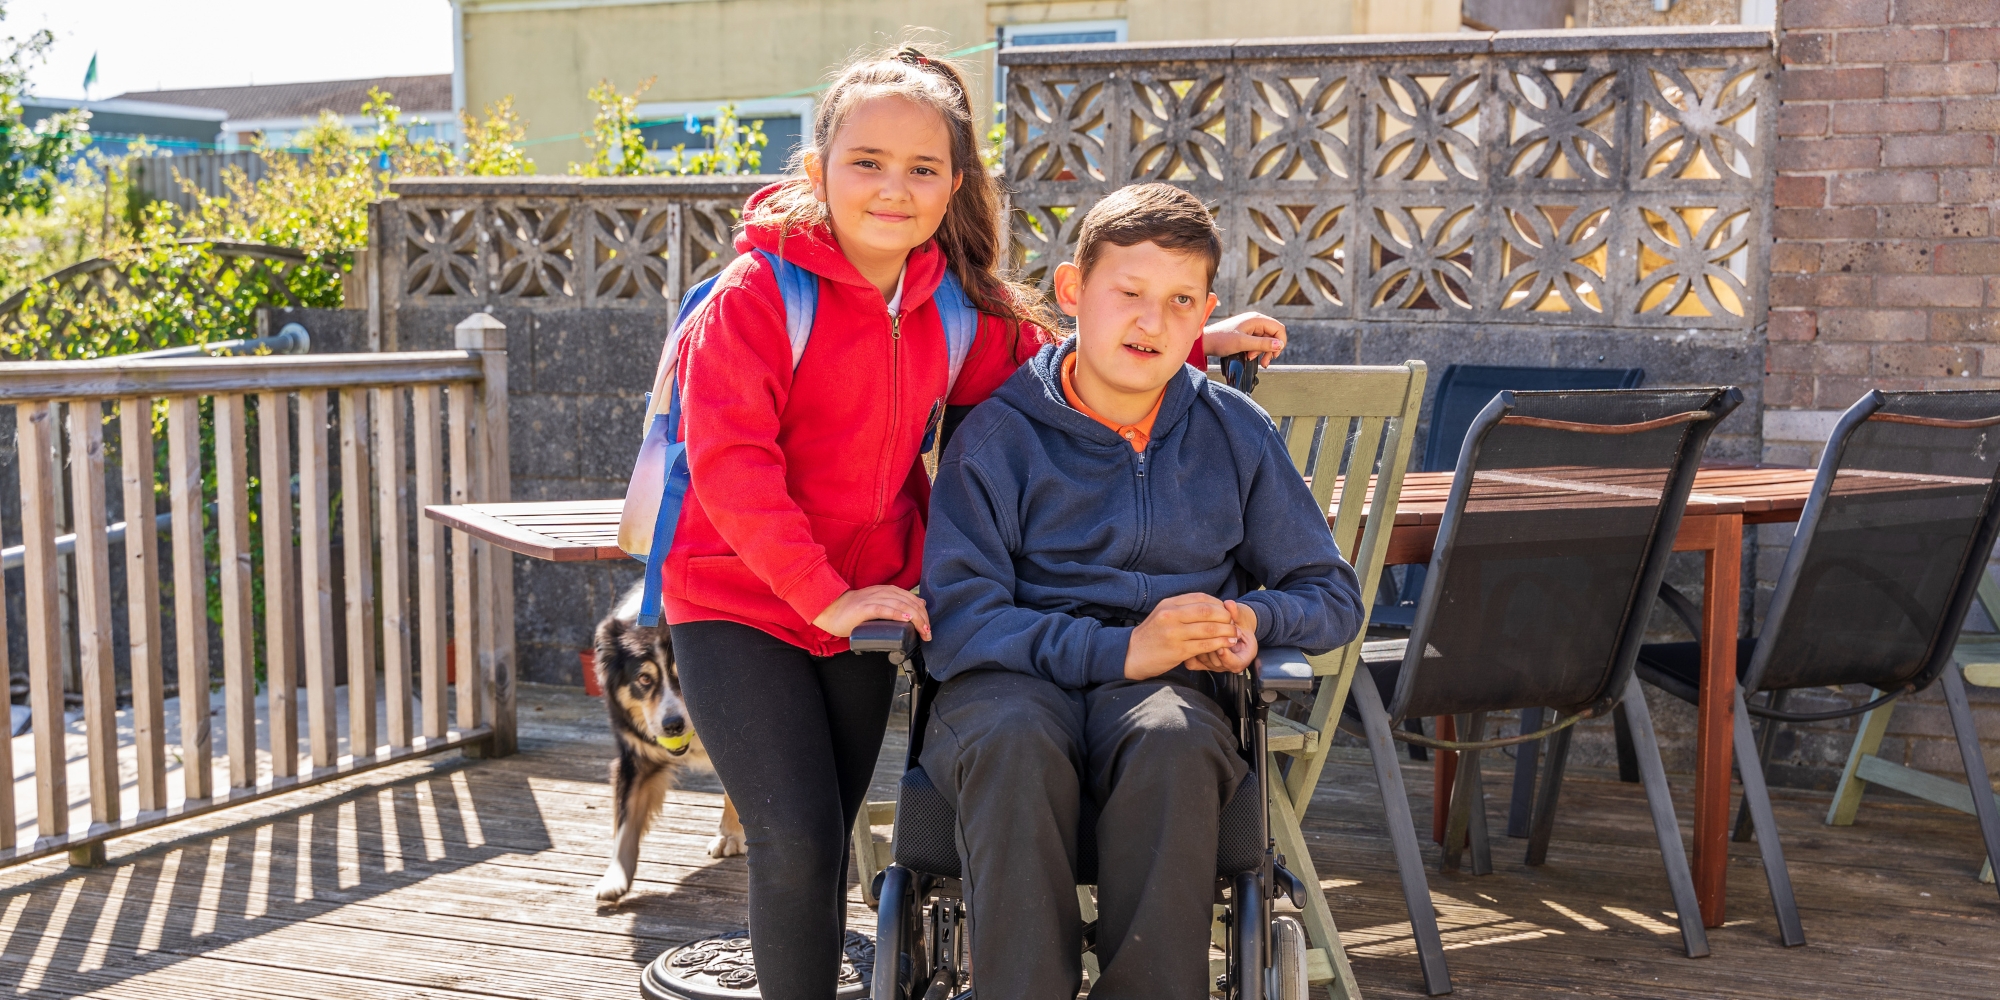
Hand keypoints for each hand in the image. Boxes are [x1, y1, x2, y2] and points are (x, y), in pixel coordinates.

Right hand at [813, 586, 931, 640]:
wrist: (830, 610)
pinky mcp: (863, 608)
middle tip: (927, 633)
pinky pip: (883, 609)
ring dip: (914, 618)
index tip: (928, 627)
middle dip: (922, 618)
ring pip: (900, 605)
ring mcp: (872, 599)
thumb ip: (896, 603)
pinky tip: (906, 619)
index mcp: (887, 591)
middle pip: (909, 602)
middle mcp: (882, 592)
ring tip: (923, 629)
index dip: (923, 612)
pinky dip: (896, 614)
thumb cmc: (853, 611)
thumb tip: (918, 604)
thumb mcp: (878, 604)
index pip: (912, 599)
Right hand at [1124, 593, 1238, 680]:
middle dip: (1226, 617)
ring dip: (1226, 631)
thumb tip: (1210, 607)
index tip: (1227, 611)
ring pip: (1209, 628)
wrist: (1131, 654)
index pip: (1200, 598)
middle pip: (1208, 611)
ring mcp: (1175, 633)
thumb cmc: (1150, 636)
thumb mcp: (1162, 614)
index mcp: (1169, 604)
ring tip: (1235, 634)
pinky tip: (1227, 644)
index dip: (1218, 603)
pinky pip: (1205, 645)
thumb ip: (1182, 609)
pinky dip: (1220, 644)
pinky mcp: (1178, 650)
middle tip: (1234, 623)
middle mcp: (1171, 615)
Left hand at [1189, 601, 1257, 673]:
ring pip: (1203, 661)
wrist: (1232, 627)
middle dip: (1211, 648)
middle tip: (1205, 634)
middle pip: (1217, 663)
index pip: (1235, 664)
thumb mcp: (1240, 616)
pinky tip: (1188, 640)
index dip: (1227, 656)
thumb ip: (1236, 612)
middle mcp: (1227, 665)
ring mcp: (1213, 665)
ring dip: (1199, 648)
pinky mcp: (1201, 663)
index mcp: (1243, 657)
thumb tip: (1229, 604)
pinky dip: (1190, 653)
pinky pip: (1193, 663)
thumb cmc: (1238, 622)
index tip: (1221, 648)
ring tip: (1196, 633)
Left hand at [1201, 312, 1287, 367]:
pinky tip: (1248, 356)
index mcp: (1256, 319)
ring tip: (1252, 358)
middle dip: (1269, 350)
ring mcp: (1251, 328)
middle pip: (1273, 336)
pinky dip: (1256, 351)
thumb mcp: (1243, 343)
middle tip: (1264, 362)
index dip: (1280, 342)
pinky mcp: (1247, 334)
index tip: (1274, 354)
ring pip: (1266, 341)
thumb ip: (1262, 344)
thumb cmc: (1221, 340)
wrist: (1206, 342)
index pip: (1279, 328)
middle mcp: (1255, 322)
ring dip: (1262, 352)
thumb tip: (1279, 345)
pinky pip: (1258, 343)